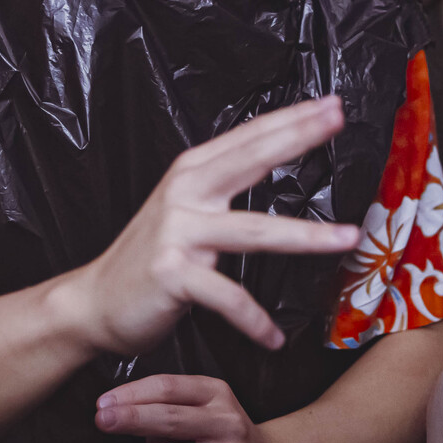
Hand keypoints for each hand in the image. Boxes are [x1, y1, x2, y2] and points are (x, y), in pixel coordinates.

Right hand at [61, 98, 360, 355]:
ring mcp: (178, 233)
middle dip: (299, 138)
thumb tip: (273, 158)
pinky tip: (275, 337)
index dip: (290, 119)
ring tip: (348, 238)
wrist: (94, 302)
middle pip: (252, 160)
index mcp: (191, 172)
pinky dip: (255, 321)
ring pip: (255, 232)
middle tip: (339, 120)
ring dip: (307, 237)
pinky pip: (228, 298)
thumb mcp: (183, 209)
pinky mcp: (173, 274)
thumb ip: (221, 184)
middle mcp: (185, 194)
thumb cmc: (150, 259)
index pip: (248, 137)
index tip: (331, 105)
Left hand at [96, 374, 299, 442]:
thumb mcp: (204, 414)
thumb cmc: (225, 440)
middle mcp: (229, 424)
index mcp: (217, 396)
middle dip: (135, 419)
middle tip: (103, 421)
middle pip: (175, 418)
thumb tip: (125, 422)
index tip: (103, 403)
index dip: (134, 393)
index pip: (170, 387)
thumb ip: (169, 414)